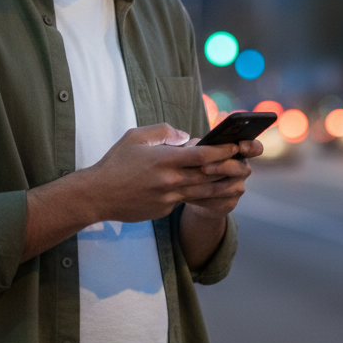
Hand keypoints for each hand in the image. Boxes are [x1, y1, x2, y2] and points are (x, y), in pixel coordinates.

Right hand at [84, 123, 246, 222]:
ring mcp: (168, 198)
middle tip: (245, 162)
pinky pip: (188, 201)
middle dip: (229, 168)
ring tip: (238, 179)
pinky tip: (213, 191)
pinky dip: (203, 195)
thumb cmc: (115, 163)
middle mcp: (170, 180)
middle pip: (209, 175)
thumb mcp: (136, 136)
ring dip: (223, 186)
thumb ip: (163, 131)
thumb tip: (184, 136)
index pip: (202, 154)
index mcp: (164, 159)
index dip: (222, 150)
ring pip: (204, 193)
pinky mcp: (165, 210)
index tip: (236, 145)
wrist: (97, 196)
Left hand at [180, 135, 257, 218]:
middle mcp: (243, 169)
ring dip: (207, 185)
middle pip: (238, 168)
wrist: (196, 191)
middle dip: (220, 167)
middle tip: (203, 167)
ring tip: (188, 182)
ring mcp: (238, 187)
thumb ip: (200, 146)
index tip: (240, 147)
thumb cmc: (199, 163)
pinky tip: (187, 194)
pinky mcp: (230, 203)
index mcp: (239, 151)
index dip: (251, 147)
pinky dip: (201, 198)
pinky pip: (217, 201)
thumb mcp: (198, 150)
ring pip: (227, 187)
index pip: (255, 148)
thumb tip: (196, 146)